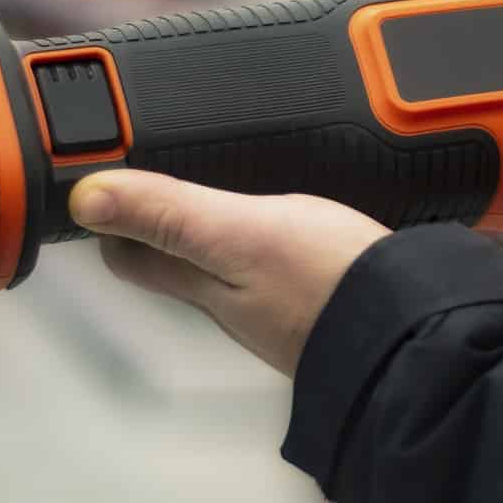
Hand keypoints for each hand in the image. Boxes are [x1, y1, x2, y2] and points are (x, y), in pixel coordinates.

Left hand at [69, 170, 390, 375]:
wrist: (415, 329)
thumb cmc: (329, 285)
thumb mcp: (240, 232)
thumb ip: (169, 213)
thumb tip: (87, 197)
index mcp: (204, 284)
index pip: (130, 257)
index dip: (109, 222)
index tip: (96, 184)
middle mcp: (234, 300)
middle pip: (177, 260)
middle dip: (157, 222)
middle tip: (148, 173)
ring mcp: (280, 303)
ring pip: (228, 264)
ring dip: (212, 229)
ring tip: (212, 185)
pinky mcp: (325, 297)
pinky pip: (278, 265)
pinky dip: (268, 239)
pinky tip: (288, 218)